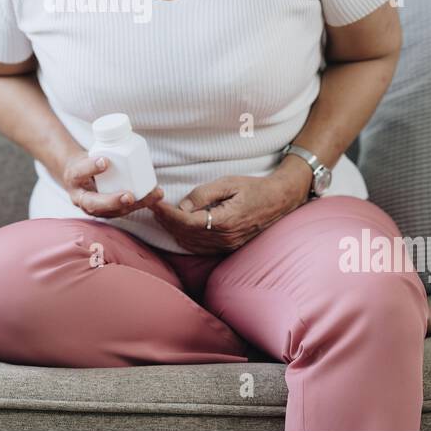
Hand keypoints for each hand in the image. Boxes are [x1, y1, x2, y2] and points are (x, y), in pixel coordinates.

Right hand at [61, 152, 163, 217]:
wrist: (78, 179)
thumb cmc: (86, 162)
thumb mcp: (87, 153)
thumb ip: (99, 146)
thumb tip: (121, 127)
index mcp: (73, 178)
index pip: (79, 173)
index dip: (91, 167)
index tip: (105, 160)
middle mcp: (80, 197)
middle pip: (94, 204)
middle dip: (113, 201)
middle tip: (129, 196)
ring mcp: (93, 208)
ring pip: (113, 212)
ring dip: (135, 205)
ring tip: (153, 195)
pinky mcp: (107, 212)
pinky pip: (123, 211)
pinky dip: (140, 204)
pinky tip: (154, 197)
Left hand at [150, 174, 298, 253]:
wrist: (278, 201)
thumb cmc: (254, 188)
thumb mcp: (228, 183)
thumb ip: (203, 194)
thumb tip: (182, 205)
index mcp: (225, 222)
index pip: (186, 221)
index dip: (167, 213)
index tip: (153, 202)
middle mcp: (224, 238)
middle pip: (185, 233)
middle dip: (166, 220)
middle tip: (152, 205)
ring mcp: (226, 245)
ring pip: (190, 243)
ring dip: (173, 229)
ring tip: (160, 213)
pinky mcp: (227, 247)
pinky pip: (199, 247)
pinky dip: (184, 237)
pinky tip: (177, 225)